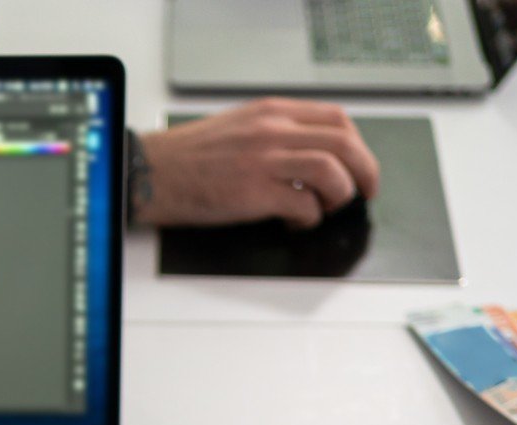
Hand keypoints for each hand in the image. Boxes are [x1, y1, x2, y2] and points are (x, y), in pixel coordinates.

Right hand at [134, 99, 380, 229]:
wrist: (151, 172)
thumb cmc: (188, 159)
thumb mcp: (239, 128)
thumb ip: (276, 133)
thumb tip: (312, 155)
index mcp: (272, 112)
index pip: (336, 118)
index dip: (359, 146)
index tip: (361, 166)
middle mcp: (273, 130)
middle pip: (345, 143)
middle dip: (365, 173)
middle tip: (364, 194)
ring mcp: (265, 160)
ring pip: (333, 172)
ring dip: (340, 196)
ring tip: (325, 208)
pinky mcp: (255, 192)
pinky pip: (305, 204)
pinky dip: (309, 218)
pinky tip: (294, 221)